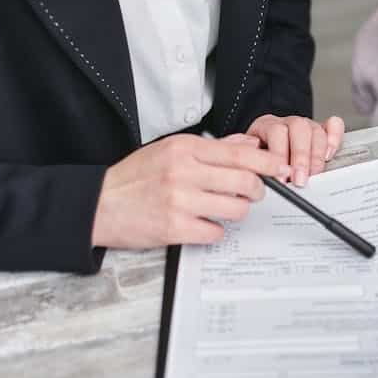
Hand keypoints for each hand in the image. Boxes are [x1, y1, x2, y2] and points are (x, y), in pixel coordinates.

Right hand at [91, 133, 288, 248]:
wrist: (98, 204)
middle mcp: (184, 171)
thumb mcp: (171, 150)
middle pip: (246, 182)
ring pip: (236, 208)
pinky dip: (214, 230)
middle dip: (257, 191)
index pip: (239, 153)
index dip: (267, 162)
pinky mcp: (174, 228)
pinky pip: (216, 232)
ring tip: (223, 208)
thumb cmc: (136, 177)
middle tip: (252, 193)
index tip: (280, 168)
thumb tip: (250, 145)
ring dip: (237, 211)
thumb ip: (213, 148)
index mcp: (185, 148)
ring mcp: (179, 200)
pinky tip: (203, 224)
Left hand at [246, 115, 344, 186]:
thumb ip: (253, 164)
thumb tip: (260, 176)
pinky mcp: (321, 130)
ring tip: (313, 175)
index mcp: (266, 126)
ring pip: (316, 130)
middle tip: (299, 180)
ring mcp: (306, 125)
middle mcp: (287, 123)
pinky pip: (334, 125)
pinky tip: (329, 154)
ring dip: (316, 155)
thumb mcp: (249, 159)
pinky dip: (334, 138)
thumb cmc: (257, 158)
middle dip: (301, 157)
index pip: (276, 132)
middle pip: (299, 129)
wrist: (262, 150)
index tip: (281, 178)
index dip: (279, 156)